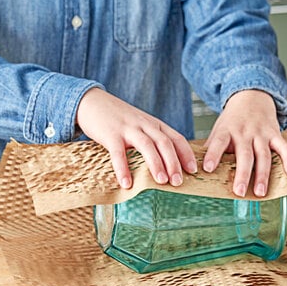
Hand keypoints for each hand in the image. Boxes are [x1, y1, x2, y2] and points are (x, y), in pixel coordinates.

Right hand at [76, 88, 196, 188]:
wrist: (92, 102)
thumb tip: (167, 166)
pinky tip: (127, 184)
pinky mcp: (110, 134)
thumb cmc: (118, 120)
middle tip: (179, 182)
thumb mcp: (140, 126)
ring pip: (147, 146)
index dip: (186, 154)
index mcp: (154, 124)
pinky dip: (123, 169)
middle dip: (174, 163)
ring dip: (156, 164)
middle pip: (165, 143)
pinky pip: (118, 153)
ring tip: (162, 182)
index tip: (194, 170)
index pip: (176, 138)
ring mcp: (128, 129)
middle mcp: (144, 125)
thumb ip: (152, 140)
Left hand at [204, 90, 286, 196]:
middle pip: (244, 155)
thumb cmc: (232, 121)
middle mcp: (245, 132)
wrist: (251, 97)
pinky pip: (284, 148)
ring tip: (260, 193)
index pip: (219, 142)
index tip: (207, 169)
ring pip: (263, 155)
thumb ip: (211, 148)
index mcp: (227, 131)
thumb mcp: (218, 130)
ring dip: (262, 175)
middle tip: (238, 192)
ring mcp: (261, 134)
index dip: (213, 155)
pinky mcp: (275, 134)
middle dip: (242, 174)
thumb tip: (195, 170)